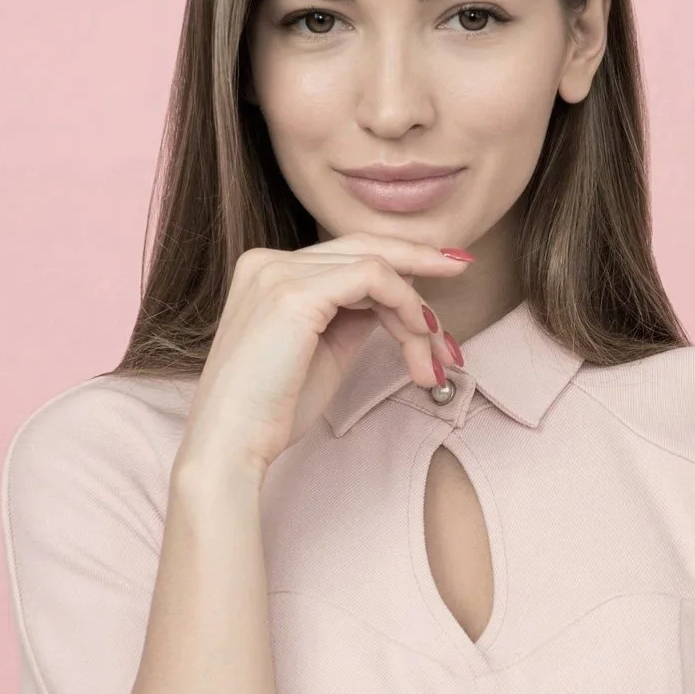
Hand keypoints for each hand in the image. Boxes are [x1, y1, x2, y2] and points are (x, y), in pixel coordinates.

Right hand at [180, 233, 472, 478]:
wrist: (231, 446)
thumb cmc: (272, 411)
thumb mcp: (323, 351)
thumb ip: (352, 317)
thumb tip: (396, 301)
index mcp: (267, 271)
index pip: (347, 255)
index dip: (400, 267)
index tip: (435, 287)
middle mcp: (268, 261)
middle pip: (364, 248)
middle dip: (420, 262)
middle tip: (463, 271)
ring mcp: (278, 272)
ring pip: (376, 265)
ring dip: (417, 310)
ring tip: (434, 356)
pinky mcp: (294, 293)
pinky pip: (373, 278)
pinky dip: (405, 305)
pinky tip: (419, 339)